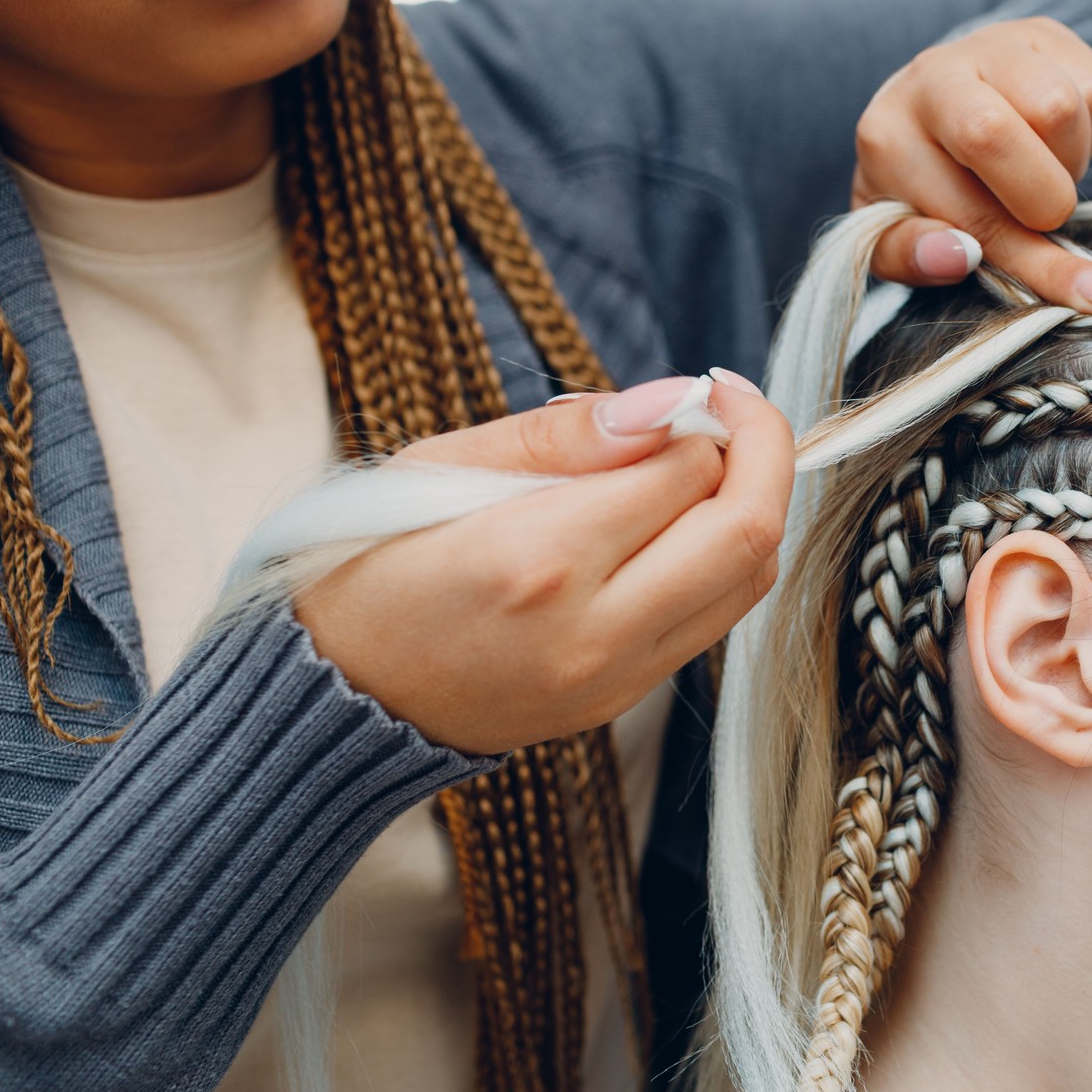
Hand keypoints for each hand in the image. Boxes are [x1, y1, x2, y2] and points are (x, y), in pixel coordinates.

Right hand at [294, 373, 791, 753]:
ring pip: (747, 582)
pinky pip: (714, 620)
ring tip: (707, 461)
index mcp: (538, 558)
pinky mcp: (622, 702)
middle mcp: (591, 629)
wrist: (330, 699)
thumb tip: (668, 402)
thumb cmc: (369, 565)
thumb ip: (565, 436)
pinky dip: (721, 560)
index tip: (695, 389)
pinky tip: (682, 522)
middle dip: (762, 452)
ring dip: (749, 508)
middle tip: (731, 410)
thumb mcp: (439, 468)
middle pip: (745, 533)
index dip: (708, 416)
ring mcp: (613, 678)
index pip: (685, 471)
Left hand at [853, 16, 1091, 314]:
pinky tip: (1055, 142)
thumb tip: (959, 257)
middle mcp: (930, 78)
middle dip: (1045, 201)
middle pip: (996, 135)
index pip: (968, 211)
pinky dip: (1090, 133)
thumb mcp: (900, 238)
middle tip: (1040, 218)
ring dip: (1070, 164)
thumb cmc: (923, 188)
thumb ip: (915, 257)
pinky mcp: (1042, 31)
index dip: (1034, 262)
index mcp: (887, 138)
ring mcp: (988, 45)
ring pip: (1059, 108)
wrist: (942, 110)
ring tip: (1042, 174)